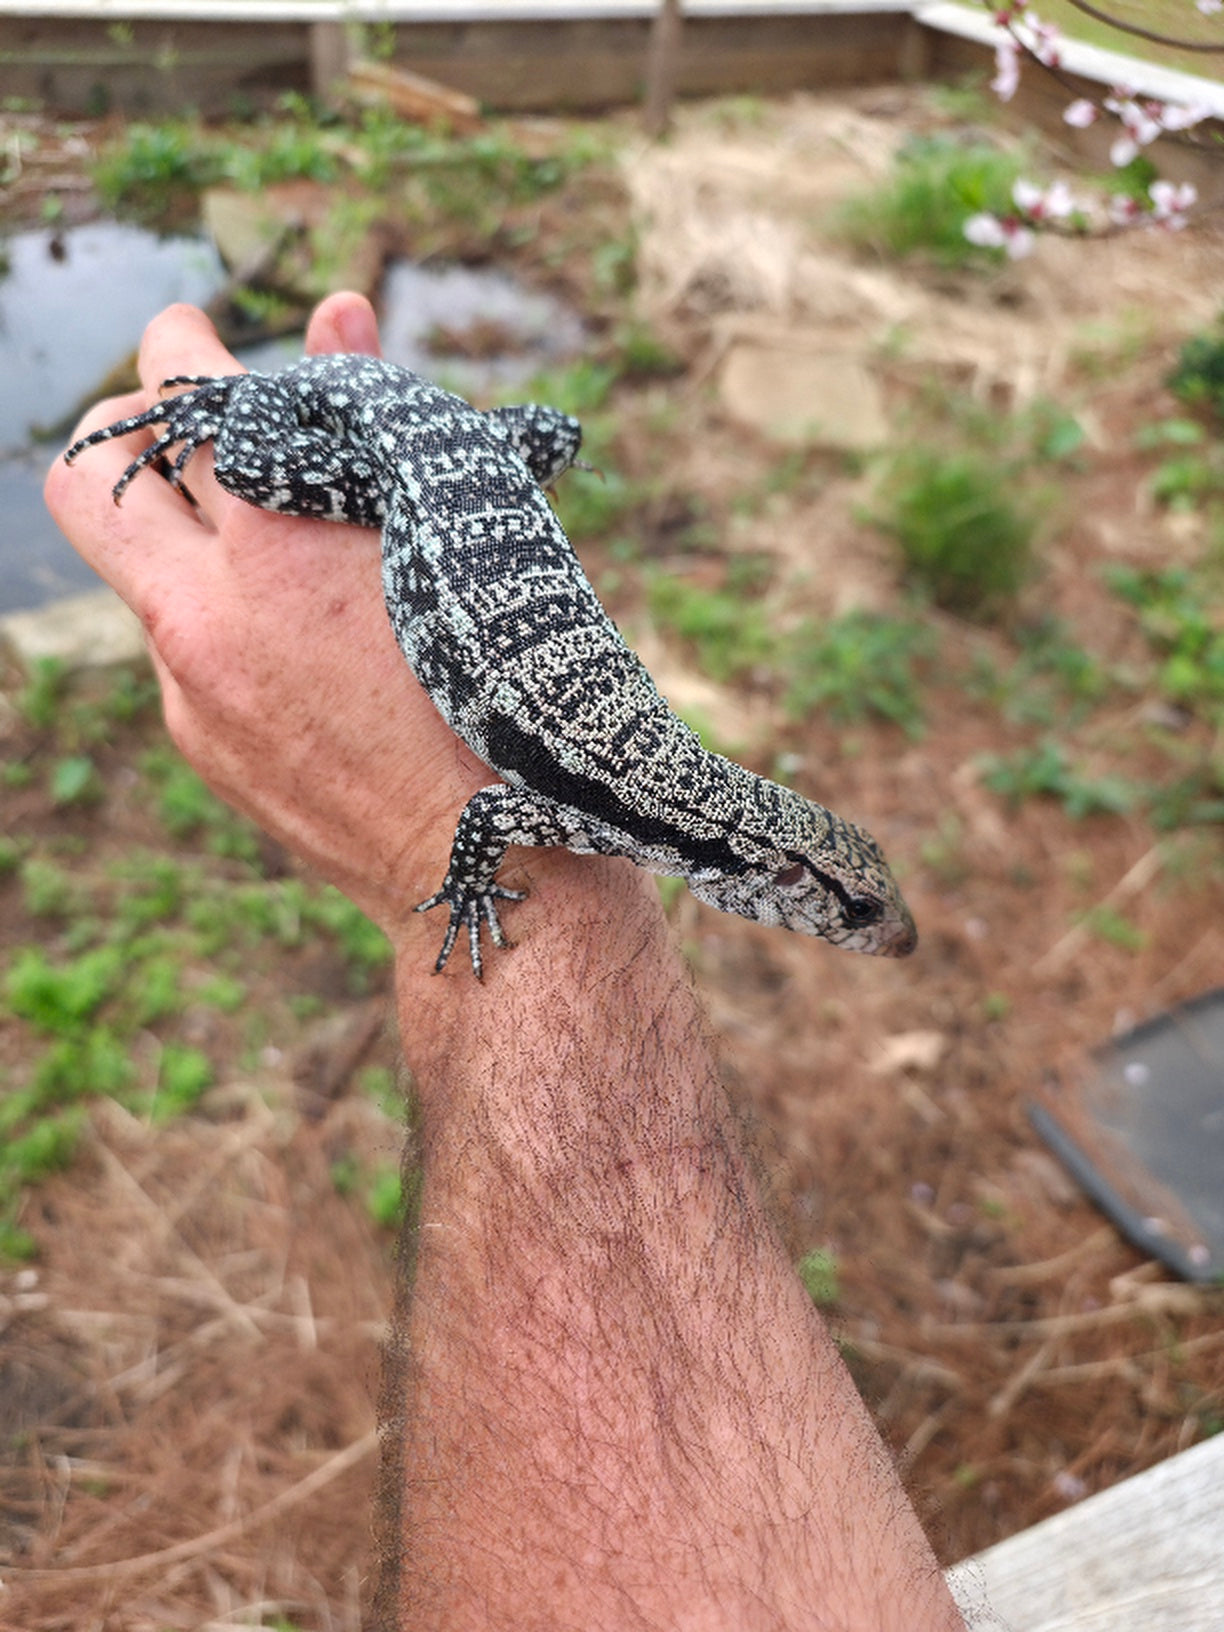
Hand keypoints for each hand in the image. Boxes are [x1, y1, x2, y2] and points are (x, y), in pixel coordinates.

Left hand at [45, 296, 497, 938]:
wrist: (490, 860)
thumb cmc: (503, 684)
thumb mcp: (456, 534)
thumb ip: (374, 417)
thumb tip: (336, 311)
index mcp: (282, 540)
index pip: (180, 394)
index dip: (184, 344)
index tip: (200, 336)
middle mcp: (209, 611)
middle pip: (91, 475)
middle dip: (126, 429)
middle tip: (183, 425)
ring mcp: (191, 686)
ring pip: (136, 568)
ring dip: (181, 530)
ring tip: (262, 536)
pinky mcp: (199, 741)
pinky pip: (179, 649)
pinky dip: (223, 617)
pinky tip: (303, 646)